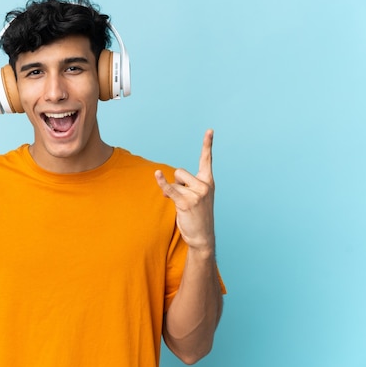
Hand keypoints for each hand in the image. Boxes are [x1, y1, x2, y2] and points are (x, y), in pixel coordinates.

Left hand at [155, 129, 214, 252]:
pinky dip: (161, 182)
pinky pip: (169, 188)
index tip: (209, 130)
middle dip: (176, 183)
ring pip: (174, 182)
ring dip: (173, 192)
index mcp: (208, 181)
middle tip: (183, 198)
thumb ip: (183, 185)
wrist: (202, 236)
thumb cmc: (198, 215)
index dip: (207, 144)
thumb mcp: (195, 196)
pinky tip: (156, 175)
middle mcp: (204, 185)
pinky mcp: (186, 202)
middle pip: (180, 171)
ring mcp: (196, 194)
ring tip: (182, 205)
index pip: (207, 159)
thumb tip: (164, 182)